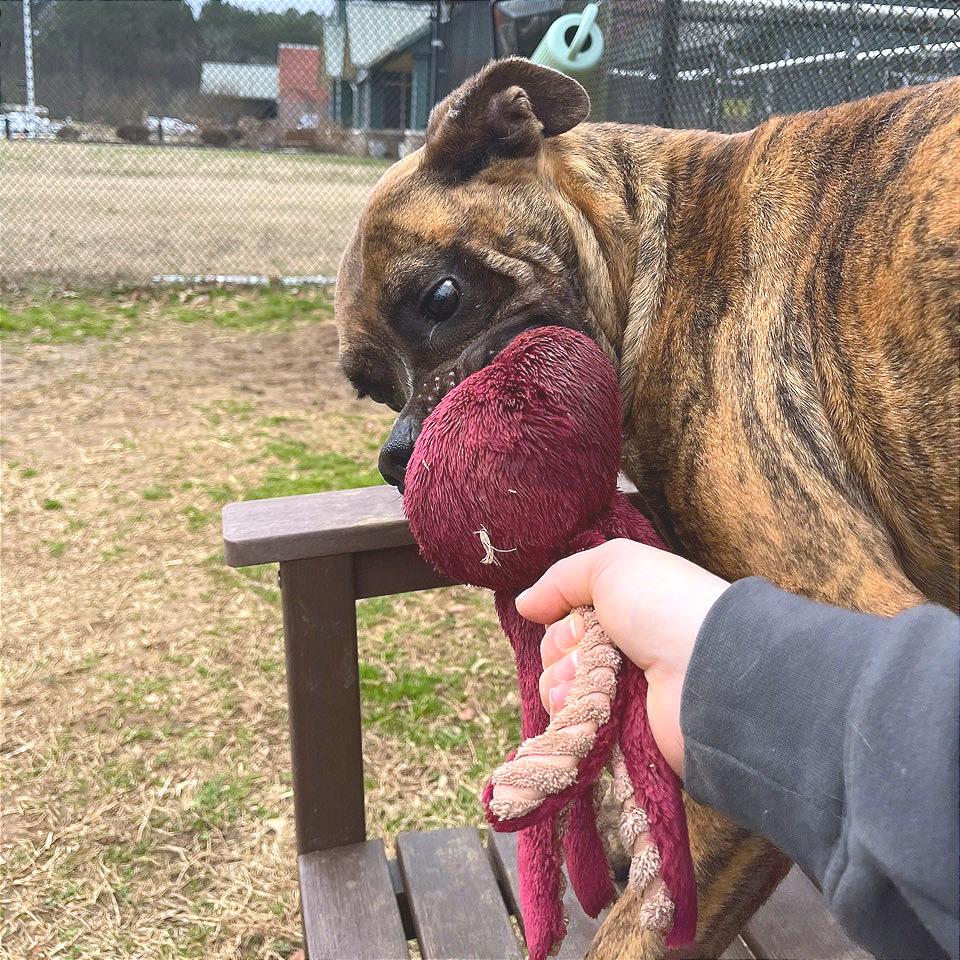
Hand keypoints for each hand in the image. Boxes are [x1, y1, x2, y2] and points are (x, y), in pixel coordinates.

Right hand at [516, 539, 728, 777]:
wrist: (707, 670)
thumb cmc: (663, 605)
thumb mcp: (612, 566)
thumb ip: (561, 579)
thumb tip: (524, 604)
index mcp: (625, 610)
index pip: (568, 619)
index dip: (561, 623)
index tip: (578, 623)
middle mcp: (624, 650)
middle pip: (560, 655)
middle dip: (560, 653)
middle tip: (586, 651)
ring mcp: (624, 692)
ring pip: (562, 690)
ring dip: (562, 683)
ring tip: (584, 682)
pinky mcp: (623, 731)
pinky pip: (576, 723)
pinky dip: (571, 713)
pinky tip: (582, 705)